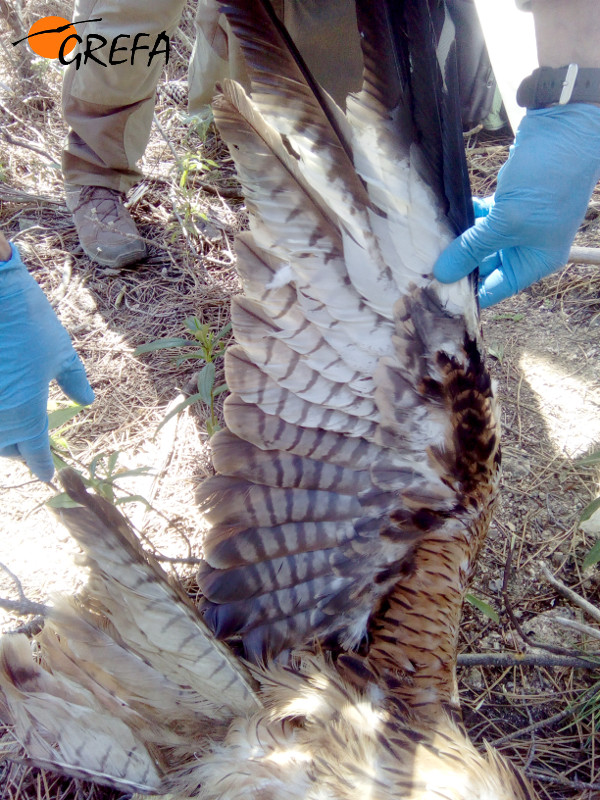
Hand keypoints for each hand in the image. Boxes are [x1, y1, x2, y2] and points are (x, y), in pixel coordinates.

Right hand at [0, 239, 93, 480]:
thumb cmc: (29, 320)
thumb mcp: (60, 351)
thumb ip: (73, 380)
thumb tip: (87, 399)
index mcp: (26, 410)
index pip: (34, 450)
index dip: (42, 464)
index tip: (46, 476)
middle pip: (5, 448)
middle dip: (18, 452)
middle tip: (29, 450)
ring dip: (1, 438)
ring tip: (13, 434)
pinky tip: (3, 412)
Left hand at [434, 104, 599, 306]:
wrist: (565, 130)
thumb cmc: (546, 183)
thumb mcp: (506, 222)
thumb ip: (472, 248)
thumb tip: (441, 275)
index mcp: (534, 262)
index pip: (494, 289)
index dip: (466, 295)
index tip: (433, 296)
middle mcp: (526, 248)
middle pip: (483, 267)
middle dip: (456, 266)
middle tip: (420, 270)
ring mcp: (517, 224)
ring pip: (478, 242)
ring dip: (455, 242)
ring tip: (424, 247)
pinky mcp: (506, 202)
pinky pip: (479, 219)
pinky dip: (462, 218)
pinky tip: (440, 219)